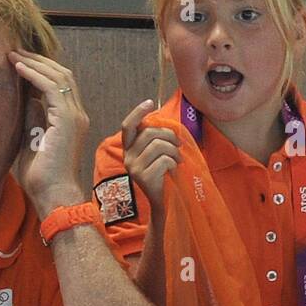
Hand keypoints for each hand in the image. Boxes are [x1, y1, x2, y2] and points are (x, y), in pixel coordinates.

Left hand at [8, 50, 88, 216]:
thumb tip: (25, 97)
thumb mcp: (30, 140)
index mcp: (70, 120)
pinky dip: (35, 75)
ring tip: (14, 55)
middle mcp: (77, 114)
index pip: (59, 85)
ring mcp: (75, 116)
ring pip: (60, 76)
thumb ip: (31, 118)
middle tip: (15, 52)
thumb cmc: (40, 177)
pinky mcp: (68, 120)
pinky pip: (53, 87)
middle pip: (62, 75)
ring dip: (35, 63)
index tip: (18, 62)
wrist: (53, 194)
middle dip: (38, 60)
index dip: (40, 70)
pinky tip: (18, 68)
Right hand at [121, 99, 179, 217]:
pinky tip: (174, 170)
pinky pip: (164, 160)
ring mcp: (134, 167)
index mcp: (129, 149)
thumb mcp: (158, 155)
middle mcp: (127, 157)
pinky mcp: (143, 177)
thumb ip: (156, 139)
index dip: (137, 112)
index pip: (128, 126)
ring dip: (174, 151)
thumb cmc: (165, 175)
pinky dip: (174, 163)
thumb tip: (162, 120)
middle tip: (178, 146)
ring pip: (159, 145)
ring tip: (178, 160)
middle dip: (169, 136)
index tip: (149, 102)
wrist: (165, 203)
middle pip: (150, 133)